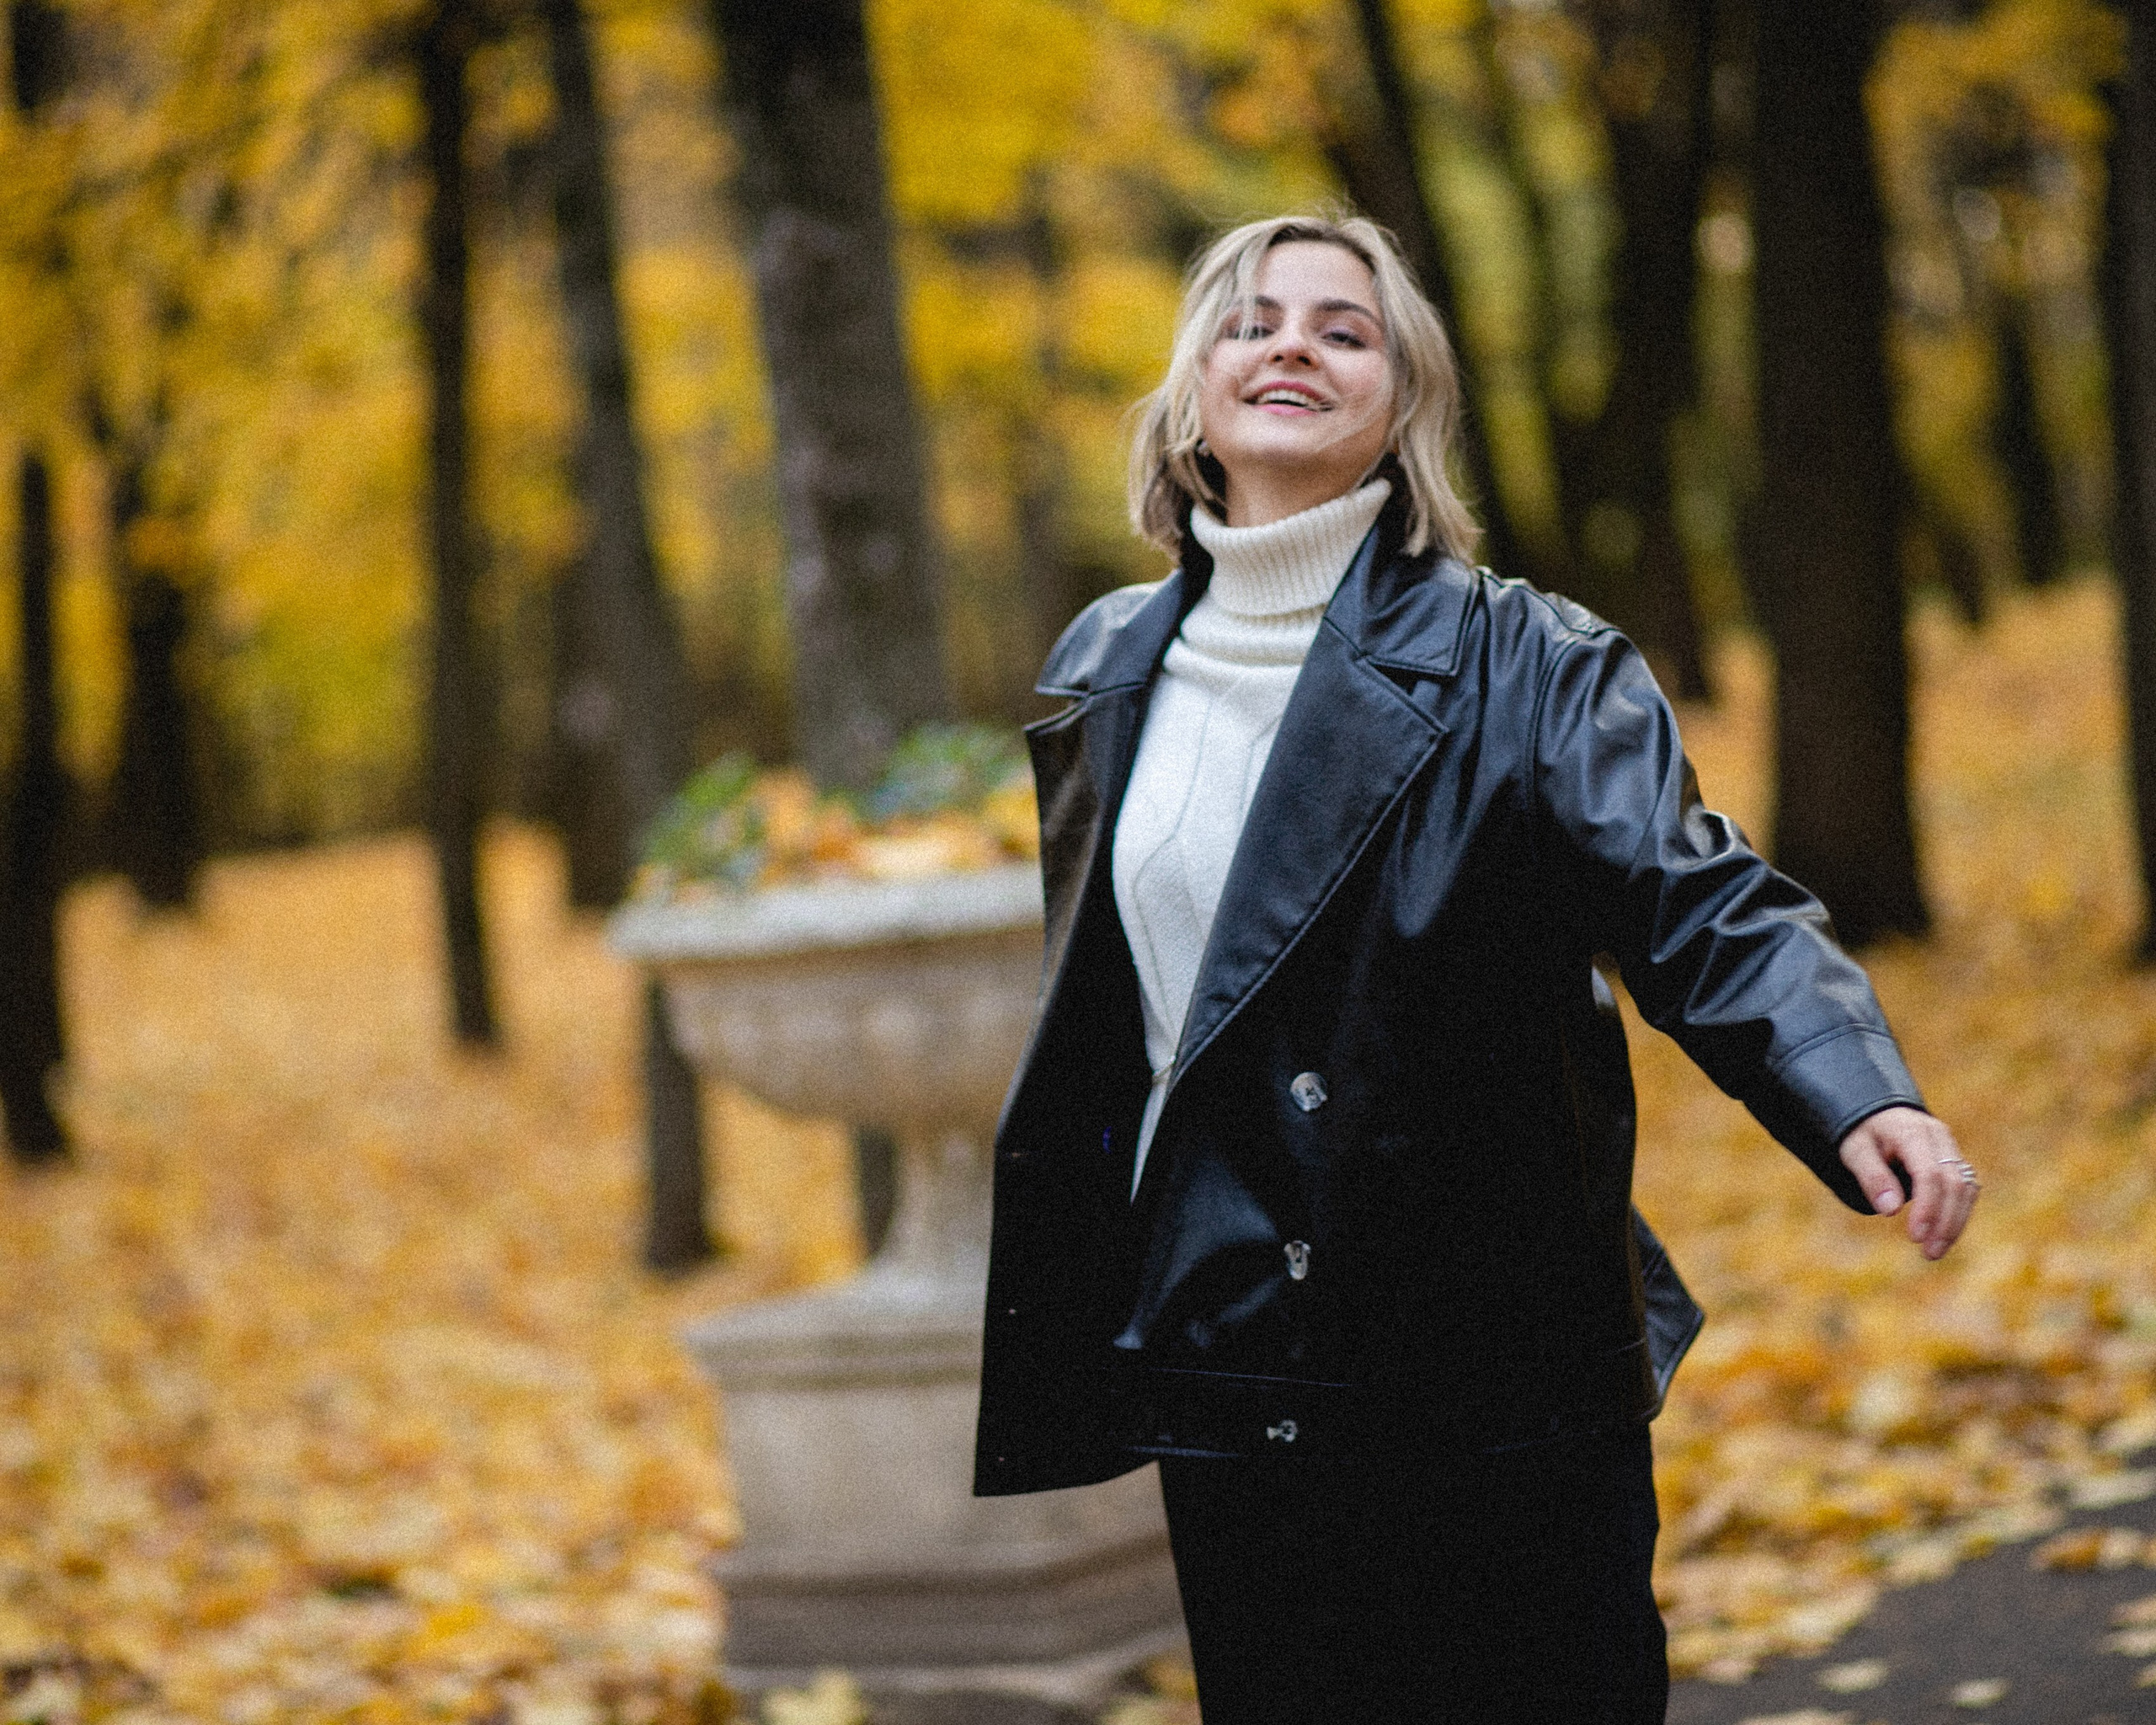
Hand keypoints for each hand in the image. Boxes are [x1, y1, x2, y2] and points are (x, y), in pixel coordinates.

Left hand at [1837, 1106, 1977, 1260]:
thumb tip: (1890, 1210)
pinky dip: (1958, 1214)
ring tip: (1935, 1252)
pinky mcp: (1955, 1161)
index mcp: (1912, 1132)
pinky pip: (1966, 1190)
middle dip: (1945, 1222)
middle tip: (1928, 1253)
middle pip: (1954, 1184)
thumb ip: (1872, 1176)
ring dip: (1955, 1223)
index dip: (1927, 1208)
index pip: (1930, 1174)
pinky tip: (1944, 1236)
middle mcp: (1939, 1138)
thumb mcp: (1855, 1149)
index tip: (1915, 1237)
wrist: (1877, 1112)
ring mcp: (1951, 1148)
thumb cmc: (1862, 1132)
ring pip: (1967, 1189)